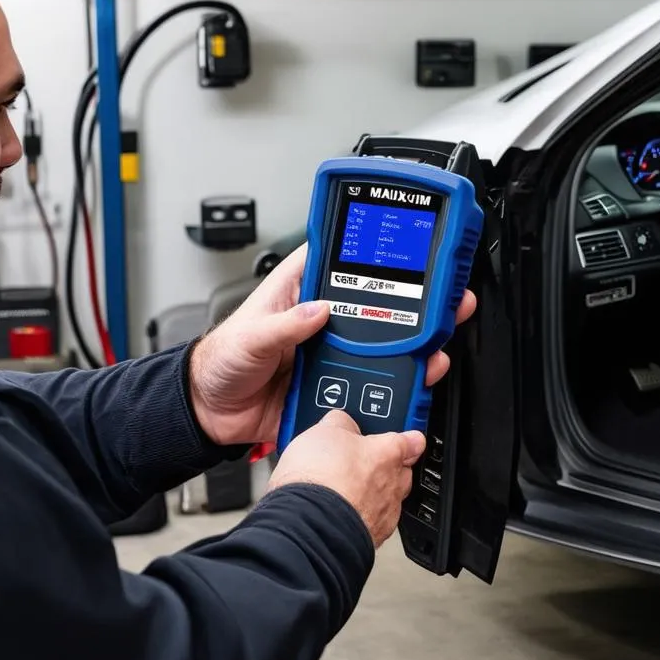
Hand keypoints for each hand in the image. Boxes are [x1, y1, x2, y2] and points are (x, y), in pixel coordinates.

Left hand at [188, 244, 476, 446]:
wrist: (212, 414)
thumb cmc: (221, 362)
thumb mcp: (248, 335)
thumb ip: (284, 324)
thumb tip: (317, 310)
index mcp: (299, 292)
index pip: (341, 261)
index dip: (374, 251)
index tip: (409, 245)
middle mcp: (322, 319)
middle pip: (378, 304)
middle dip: (416, 300)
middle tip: (447, 297)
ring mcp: (332, 353)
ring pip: (382, 344)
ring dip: (412, 345)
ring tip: (438, 344)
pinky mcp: (335, 384)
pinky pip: (371, 383)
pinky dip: (394, 384)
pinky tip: (414, 382)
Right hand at [269, 410, 423, 546]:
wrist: (307, 522)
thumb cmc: (320, 477)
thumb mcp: (323, 431)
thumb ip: (341, 424)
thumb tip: (343, 422)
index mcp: (388, 452)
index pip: (413, 441)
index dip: (408, 438)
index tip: (405, 438)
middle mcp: (393, 484)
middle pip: (400, 472)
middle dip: (383, 468)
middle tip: (357, 463)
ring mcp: (384, 513)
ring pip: (386, 500)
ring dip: (369, 495)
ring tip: (340, 490)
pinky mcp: (371, 538)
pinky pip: (371, 523)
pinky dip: (358, 518)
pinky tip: (336, 512)